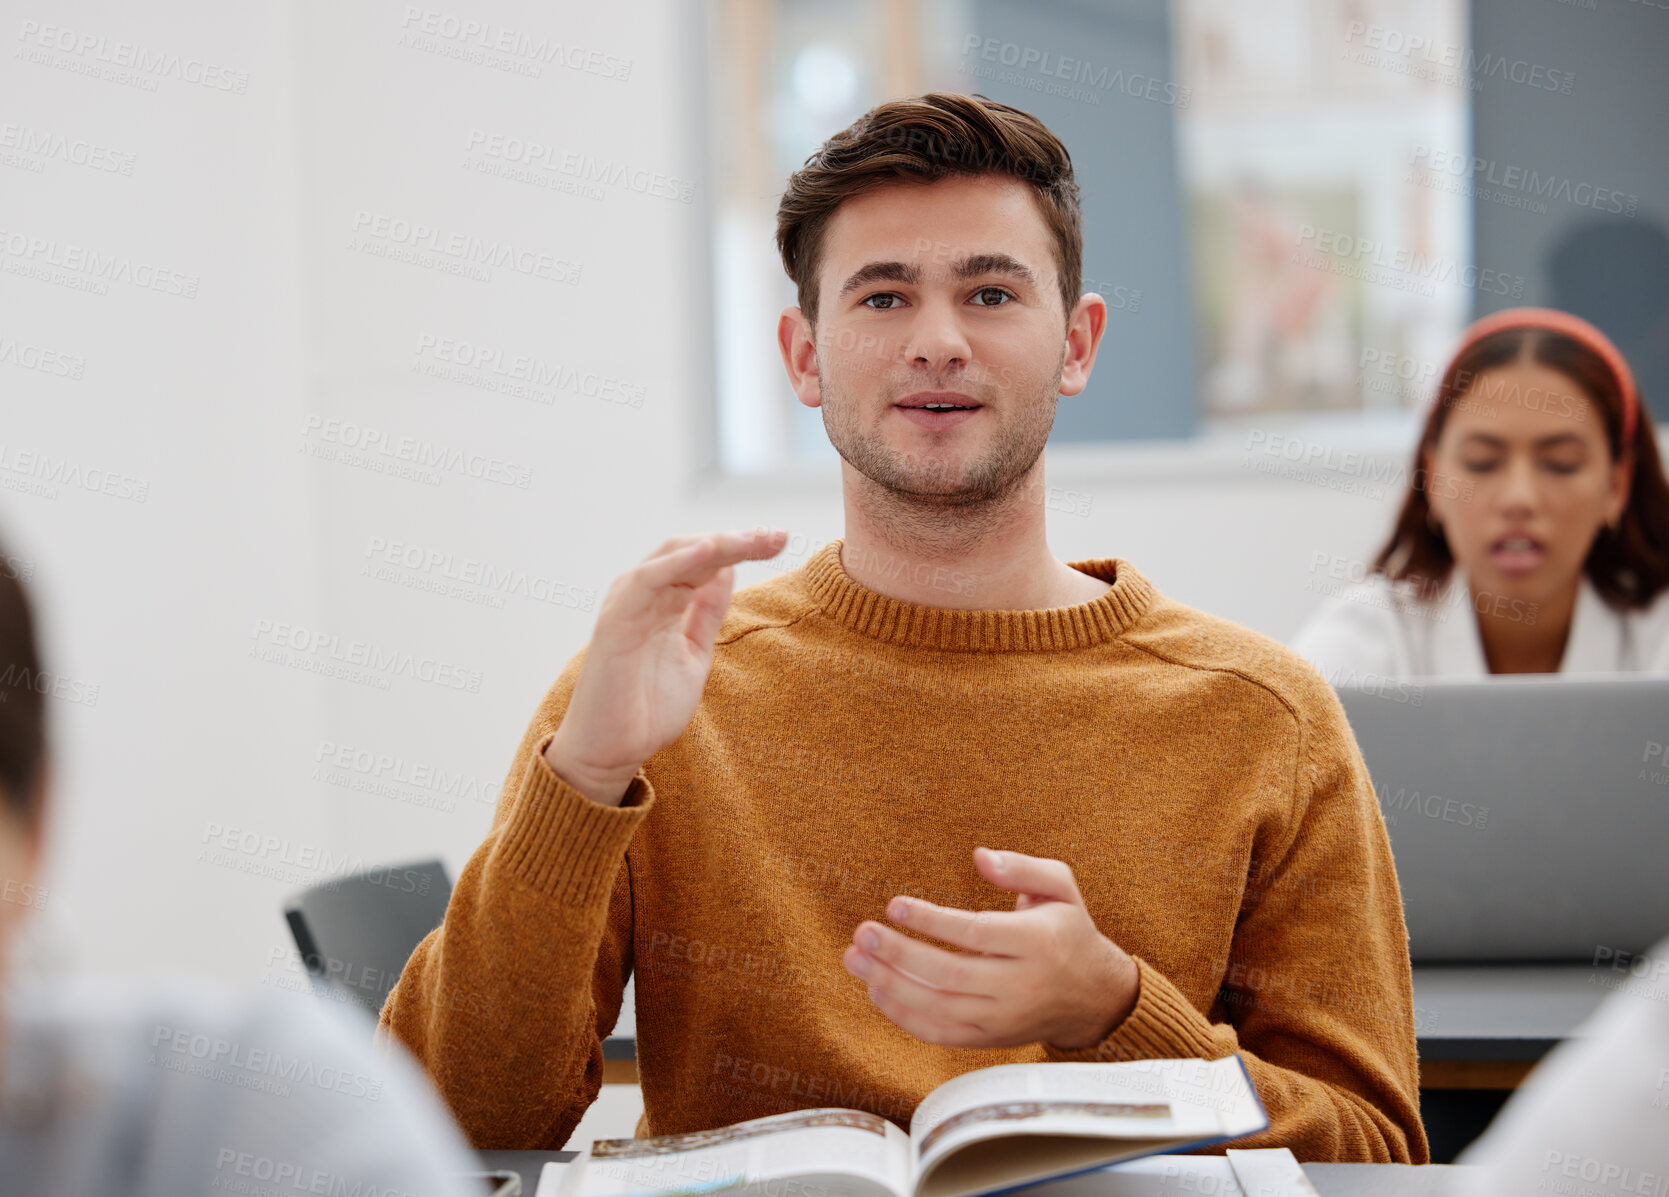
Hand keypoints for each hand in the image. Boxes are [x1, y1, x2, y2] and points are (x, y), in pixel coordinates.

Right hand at [544, 528, 787, 804]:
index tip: (779, 540)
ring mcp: (628, 605)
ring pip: (673, 558)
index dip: (742, 547)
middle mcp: (645, 595)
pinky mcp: (615, 621)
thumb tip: (729, 570)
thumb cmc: (647, 706)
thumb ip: (707, 613)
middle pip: (693, 552)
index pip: (706, 561)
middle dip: (736, 541)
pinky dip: (676, 564)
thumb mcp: (694, 653)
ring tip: (750, 539)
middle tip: (775, 536)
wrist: (612, 751)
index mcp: (664, 602)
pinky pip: (646, 582)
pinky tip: (707, 551)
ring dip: (714, 544)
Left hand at [841, 847, 1138, 1049]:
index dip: (932, 921)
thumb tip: (979, 856)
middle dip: (899, 954)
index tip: (894, 904)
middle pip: (951, 974)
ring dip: (891, 985)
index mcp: (1038, 942)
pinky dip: (904, 1016)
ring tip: (855, 960)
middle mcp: (1021, 985)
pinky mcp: (991, 1039)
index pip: (976, 933)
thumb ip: (1021, 867)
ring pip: (940, 1007)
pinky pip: (941, 1033)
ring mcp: (1005, 1018)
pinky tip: (876, 991)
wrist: (1094, 998)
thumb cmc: (1068, 930)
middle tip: (862, 933)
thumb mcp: (1060, 887)